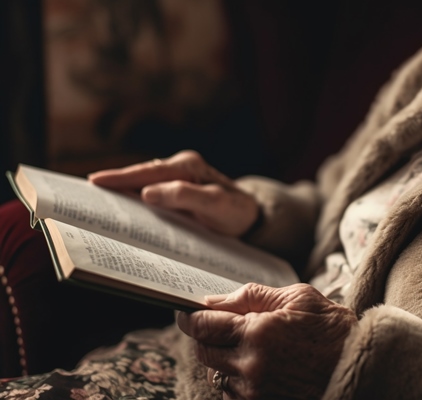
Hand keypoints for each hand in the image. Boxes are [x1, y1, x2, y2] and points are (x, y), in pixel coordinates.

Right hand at [88, 150, 258, 236]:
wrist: (251, 216)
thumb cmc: (236, 212)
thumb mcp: (217, 206)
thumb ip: (186, 197)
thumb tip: (148, 192)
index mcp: (189, 166)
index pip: (149, 171)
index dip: (122, 177)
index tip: (96, 181)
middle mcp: (181, 167)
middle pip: (141, 174)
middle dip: (114, 182)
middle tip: (86, 192)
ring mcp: (178, 176)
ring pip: (143, 181)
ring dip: (123, 190)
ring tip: (96, 200)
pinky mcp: (176, 188)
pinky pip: (150, 190)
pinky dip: (134, 197)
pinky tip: (122, 207)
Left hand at [177, 283, 357, 399]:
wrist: (361, 364)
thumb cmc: (330, 326)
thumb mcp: (295, 297)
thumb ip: (249, 296)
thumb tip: (210, 301)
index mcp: (258, 332)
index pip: (203, 326)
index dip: (190, 317)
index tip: (186, 312)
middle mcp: (252, 366)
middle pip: (204, 352)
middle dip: (207, 337)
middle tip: (222, 326)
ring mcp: (257, 391)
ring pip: (217, 374)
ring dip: (224, 359)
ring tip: (251, 346)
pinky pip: (232, 393)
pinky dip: (237, 379)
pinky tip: (259, 366)